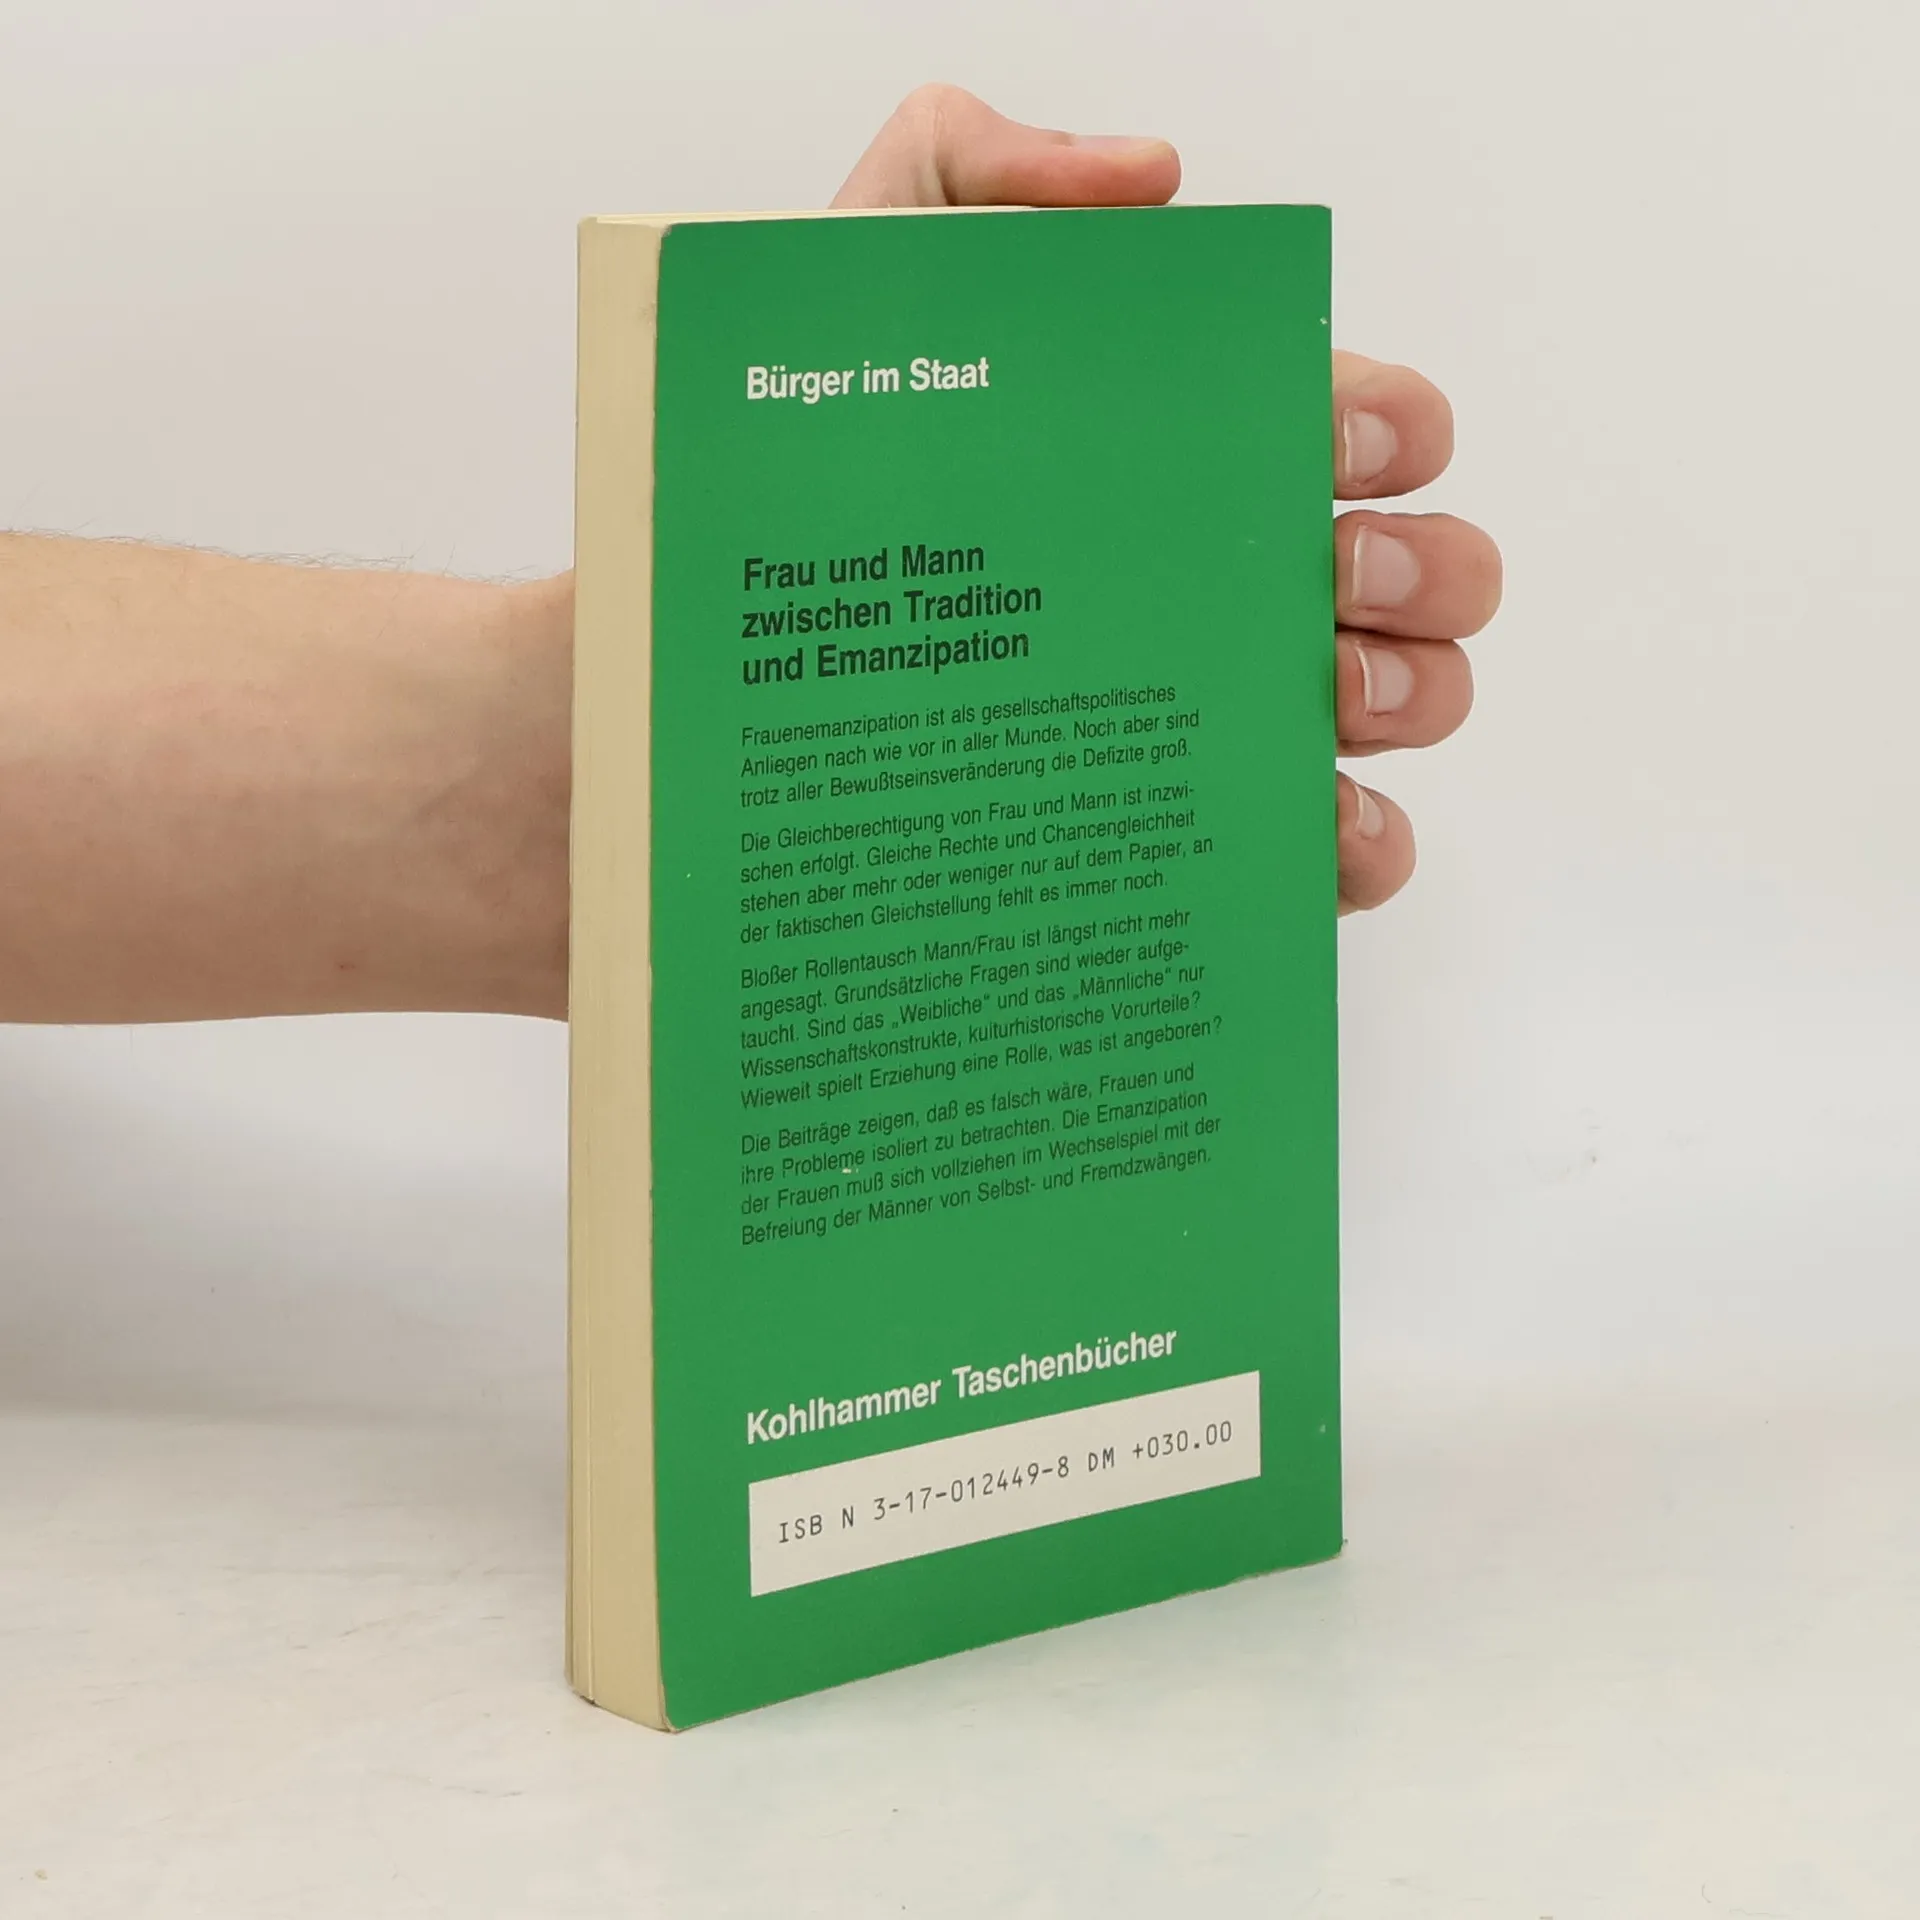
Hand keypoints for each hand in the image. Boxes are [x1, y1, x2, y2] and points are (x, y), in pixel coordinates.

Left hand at [834, 86, 1500, 914]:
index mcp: (1195, 455)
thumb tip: (1152, 178)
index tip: (1329, 441)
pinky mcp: (1193, 833)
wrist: (707, 646)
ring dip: (1406, 694)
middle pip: (1422, 570)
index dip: (1388, 426)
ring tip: (1316, 697)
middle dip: (1415, 566)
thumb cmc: (788, 479)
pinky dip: (1361, 844)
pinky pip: (1334, 851)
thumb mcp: (860, 284)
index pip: (1364, 426)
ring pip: (1409, 702)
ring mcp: (1224, 712)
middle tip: (1319, 571)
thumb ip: (982, 173)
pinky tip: (1313, 824)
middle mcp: (1232, 580)